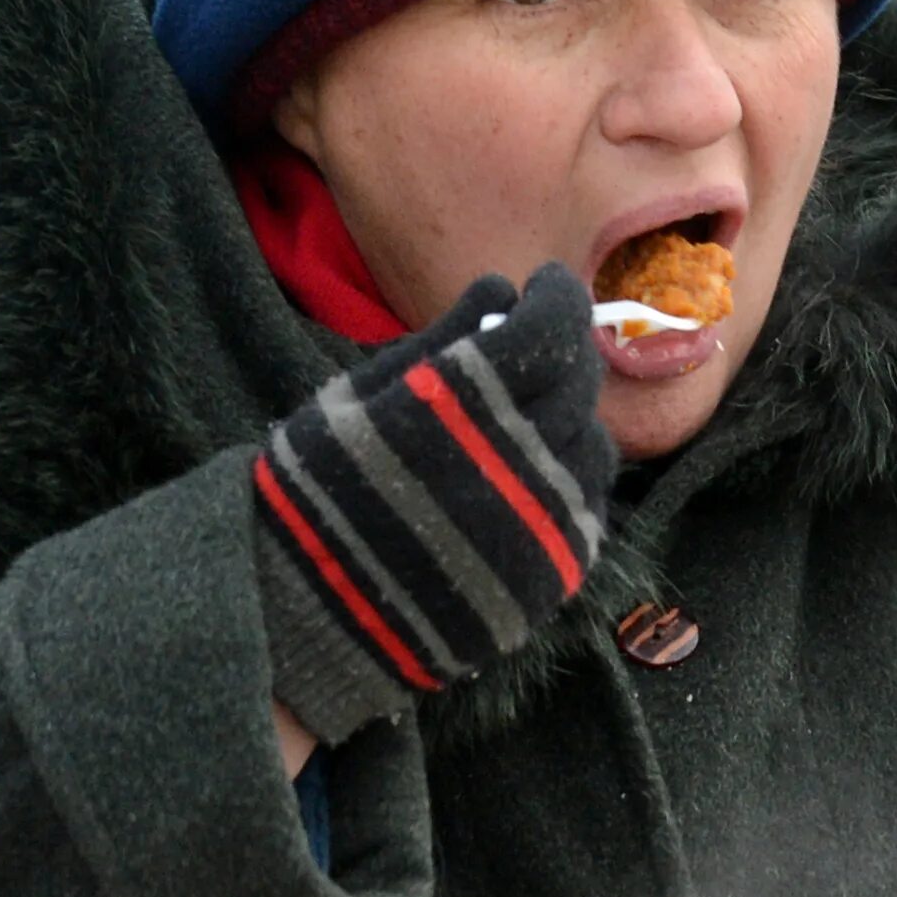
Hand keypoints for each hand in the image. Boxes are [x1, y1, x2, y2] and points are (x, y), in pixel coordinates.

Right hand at [253, 266, 615, 744]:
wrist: (303, 615)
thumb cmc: (314, 493)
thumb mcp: (355, 398)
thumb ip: (438, 339)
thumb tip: (500, 288)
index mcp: (463, 406)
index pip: (549, 329)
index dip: (556, 296)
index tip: (546, 282)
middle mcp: (518, 462)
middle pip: (578, 385)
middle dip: (564, 352)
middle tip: (542, 341)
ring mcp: (543, 526)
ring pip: (593, 448)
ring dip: (569, 418)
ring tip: (529, 413)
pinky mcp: (552, 576)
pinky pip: (588, 510)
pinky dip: (569, 480)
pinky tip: (532, 473)